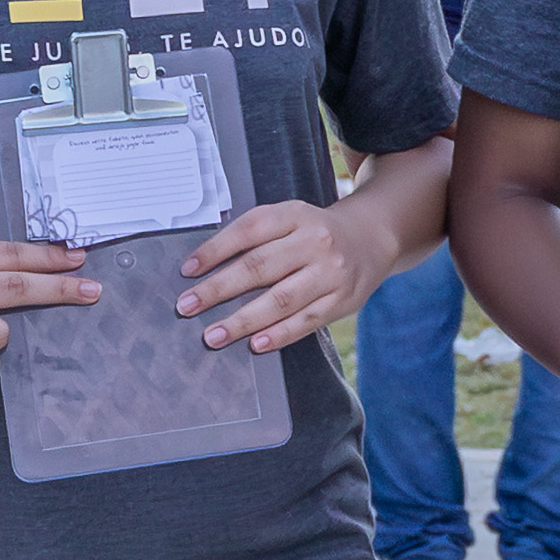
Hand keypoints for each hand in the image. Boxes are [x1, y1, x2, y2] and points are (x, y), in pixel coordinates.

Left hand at [172, 196, 364, 353]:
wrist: (372, 238)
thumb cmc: (316, 232)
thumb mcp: (289, 218)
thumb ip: (255, 235)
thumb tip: (206, 267)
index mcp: (295, 215)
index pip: (249, 230)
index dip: (215, 250)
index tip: (188, 270)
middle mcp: (315, 241)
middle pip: (259, 267)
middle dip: (218, 289)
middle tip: (188, 306)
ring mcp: (331, 272)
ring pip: (280, 300)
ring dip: (242, 320)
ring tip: (214, 334)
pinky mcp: (342, 300)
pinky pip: (306, 321)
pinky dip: (279, 335)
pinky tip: (255, 343)